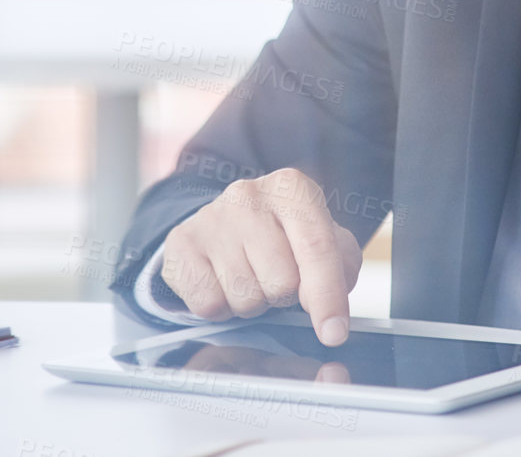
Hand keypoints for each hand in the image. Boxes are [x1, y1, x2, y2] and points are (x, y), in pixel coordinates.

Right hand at [160, 167, 362, 345]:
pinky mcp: (181, 243)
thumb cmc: (285, 237)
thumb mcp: (325, 240)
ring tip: (249, 277)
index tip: (334, 333)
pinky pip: (209, 305)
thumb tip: (326, 311)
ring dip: (253, 302)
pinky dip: (221, 308)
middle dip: (283, 295)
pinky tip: (223, 282)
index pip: (316, 247)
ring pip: (245, 297)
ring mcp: (210, 217)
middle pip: (281, 282)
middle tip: (275, 278)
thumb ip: (339, 268)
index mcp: (291, 187)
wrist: (228, 223)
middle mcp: (248, 195)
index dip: (328, 296)